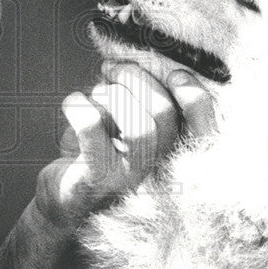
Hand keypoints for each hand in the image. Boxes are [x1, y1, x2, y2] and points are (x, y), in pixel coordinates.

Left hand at [35, 64, 214, 229]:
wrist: (62, 208)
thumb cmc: (95, 159)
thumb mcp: (123, 130)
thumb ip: (139, 102)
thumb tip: (138, 60)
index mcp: (172, 157)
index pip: (205, 131)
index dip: (195, 97)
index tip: (175, 73)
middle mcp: (159, 174)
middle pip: (164, 114)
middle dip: (136, 78)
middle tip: (112, 69)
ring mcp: (129, 182)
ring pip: (138, 126)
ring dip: (112, 95)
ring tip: (95, 94)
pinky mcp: (96, 183)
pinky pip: (93, 129)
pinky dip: (80, 105)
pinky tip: (72, 103)